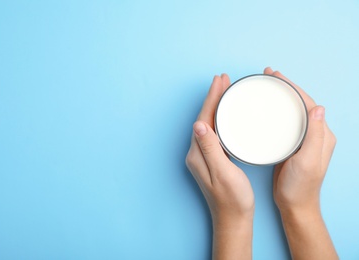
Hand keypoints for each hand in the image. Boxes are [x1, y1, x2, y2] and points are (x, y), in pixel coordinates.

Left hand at [185, 74, 253, 259]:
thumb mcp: (223, 172)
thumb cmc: (232, 199)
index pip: (203, 119)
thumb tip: (198, 124)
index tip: (219, 81)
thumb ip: (211, 149)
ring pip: (209, 124)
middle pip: (204, 118)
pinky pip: (214, 132)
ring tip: (225, 91)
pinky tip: (227, 116)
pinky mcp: (212, 159)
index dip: (211, 99)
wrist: (233, 218)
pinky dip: (220, 119)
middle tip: (223, 79)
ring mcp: (204, 156)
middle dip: (213, 98)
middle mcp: (197, 153)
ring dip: (216, 106)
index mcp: (198, 154)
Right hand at [264, 67, 337, 258]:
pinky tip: (266, 109)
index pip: (308, 103)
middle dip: (286, 88)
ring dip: (280, 97)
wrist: (294, 204)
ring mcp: (302, 140)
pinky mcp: (291, 145)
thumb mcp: (308, 161)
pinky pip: (285, 122)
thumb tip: (319, 107)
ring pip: (292, 111)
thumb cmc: (301, 186)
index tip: (277, 76)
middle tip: (269, 75)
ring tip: (266, 86)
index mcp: (322, 135)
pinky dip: (276, 111)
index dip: (293, 87)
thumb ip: (314, 135)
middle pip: (300, 103)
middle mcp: (314, 134)